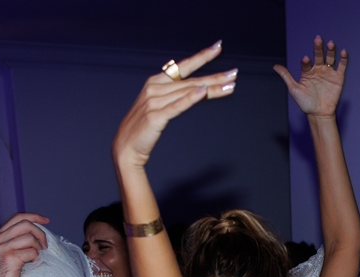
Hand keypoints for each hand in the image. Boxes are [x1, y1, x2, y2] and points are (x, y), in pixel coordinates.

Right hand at [0, 213, 49, 276]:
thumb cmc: (3, 276)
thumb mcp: (6, 254)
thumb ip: (16, 242)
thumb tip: (38, 236)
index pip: (19, 217)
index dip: (35, 217)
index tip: (46, 221)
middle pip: (26, 225)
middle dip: (40, 234)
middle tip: (45, 246)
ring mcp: (3, 248)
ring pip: (30, 238)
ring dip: (38, 248)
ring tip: (36, 258)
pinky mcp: (10, 258)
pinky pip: (31, 252)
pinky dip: (36, 258)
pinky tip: (32, 264)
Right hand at [113, 42, 237, 168]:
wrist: (126, 147)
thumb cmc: (144, 127)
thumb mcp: (160, 106)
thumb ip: (175, 95)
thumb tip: (196, 86)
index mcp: (156, 82)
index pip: (183, 67)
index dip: (202, 56)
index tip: (218, 47)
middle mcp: (155, 88)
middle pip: (191, 80)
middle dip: (215, 77)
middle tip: (234, 73)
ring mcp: (154, 101)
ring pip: (188, 92)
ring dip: (211, 89)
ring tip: (230, 86)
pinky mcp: (155, 116)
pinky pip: (177, 106)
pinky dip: (190, 98)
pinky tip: (203, 92)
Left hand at [274, 35, 346, 117]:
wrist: (319, 113)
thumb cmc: (306, 103)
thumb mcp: (294, 89)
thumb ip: (286, 76)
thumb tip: (275, 66)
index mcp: (307, 72)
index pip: (306, 63)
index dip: (305, 61)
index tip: (305, 59)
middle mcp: (318, 70)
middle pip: (318, 56)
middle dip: (318, 48)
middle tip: (318, 39)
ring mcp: (328, 73)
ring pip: (330, 58)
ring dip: (331, 51)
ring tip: (331, 43)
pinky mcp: (338, 77)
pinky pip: (341, 66)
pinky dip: (343, 59)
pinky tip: (343, 52)